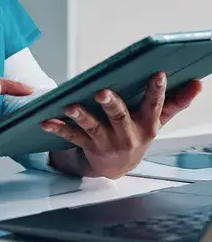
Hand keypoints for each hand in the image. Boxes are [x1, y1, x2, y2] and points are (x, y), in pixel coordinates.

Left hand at [41, 73, 202, 179]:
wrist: (116, 167)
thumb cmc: (137, 133)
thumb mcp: (157, 120)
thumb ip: (175, 102)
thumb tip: (197, 83)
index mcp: (146, 124)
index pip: (154, 105)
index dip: (157, 90)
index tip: (159, 74)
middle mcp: (127, 134)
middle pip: (119, 116)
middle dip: (111, 104)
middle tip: (102, 92)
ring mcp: (106, 141)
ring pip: (92, 127)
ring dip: (80, 116)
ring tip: (69, 106)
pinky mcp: (87, 145)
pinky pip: (70, 136)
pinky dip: (57, 127)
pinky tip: (45, 121)